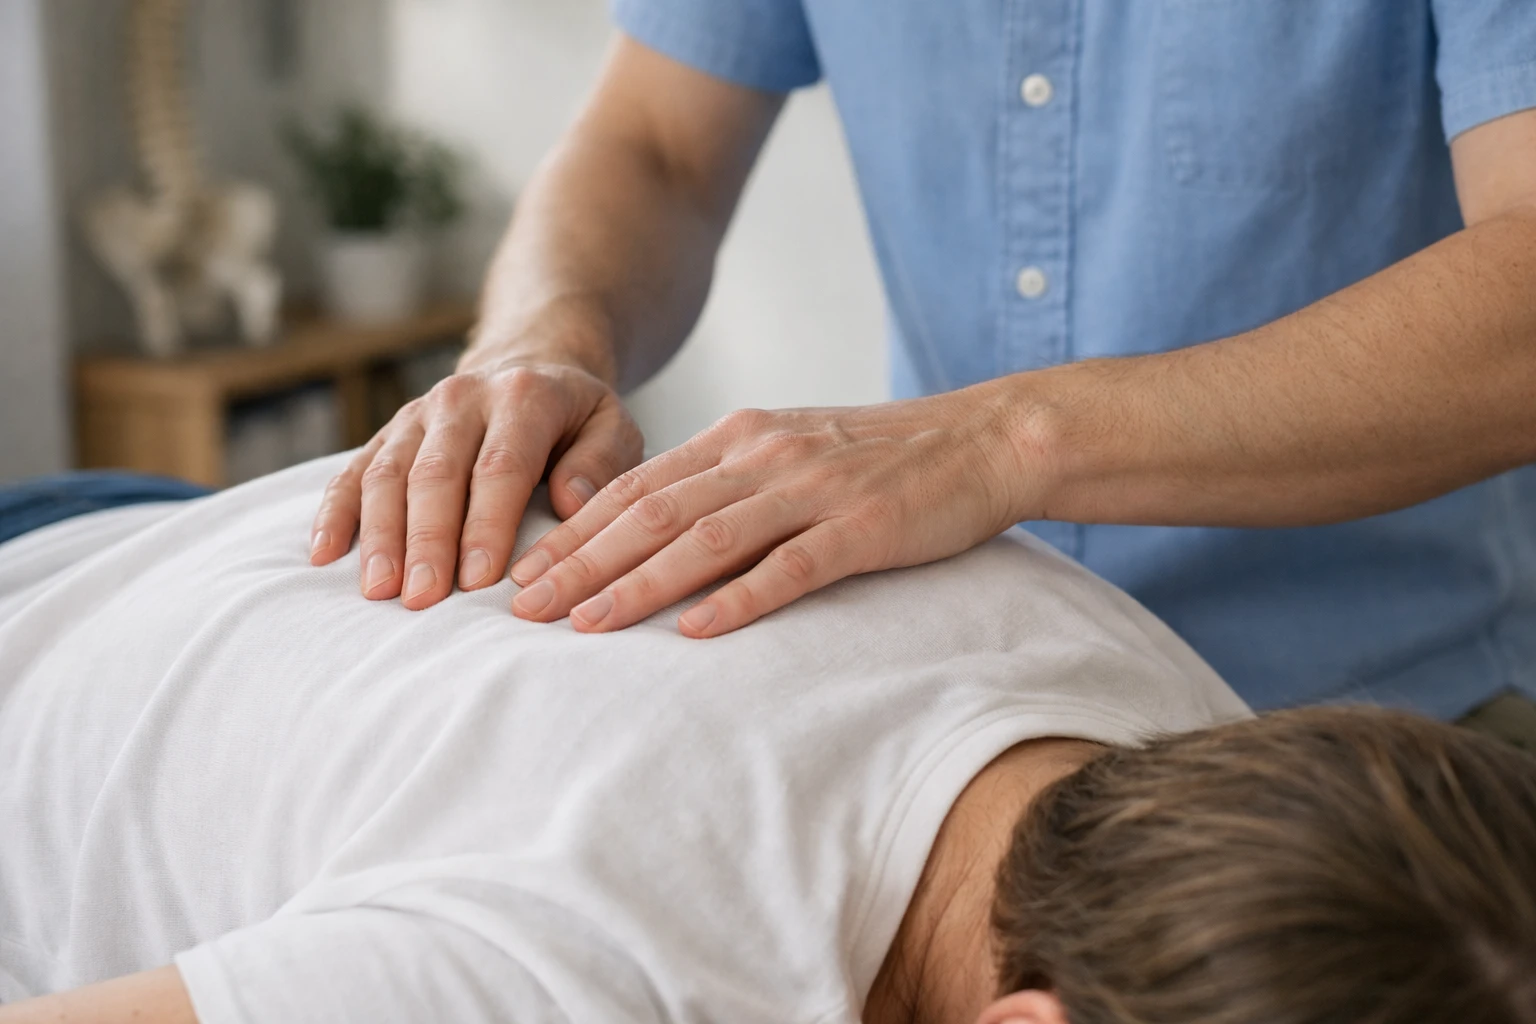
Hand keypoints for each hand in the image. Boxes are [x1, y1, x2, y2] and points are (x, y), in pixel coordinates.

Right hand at [309, 356, 643, 608]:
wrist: (530, 363)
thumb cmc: (578, 417)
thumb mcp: (614, 426)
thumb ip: (600, 463)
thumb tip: (571, 502)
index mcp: (523, 397)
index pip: (500, 466)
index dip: (486, 524)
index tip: (480, 580)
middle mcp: (462, 399)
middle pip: (436, 475)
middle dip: (427, 540)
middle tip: (423, 599)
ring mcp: (418, 416)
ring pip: (388, 474)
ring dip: (380, 535)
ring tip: (379, 590)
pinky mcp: (390, 434)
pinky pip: (353, 471)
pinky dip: (335, 512)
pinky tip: (323, 553)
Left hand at [506, 382, 1036, 636]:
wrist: (981, 438)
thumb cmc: (881, 457)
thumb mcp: (790, 450)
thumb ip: (726, 483)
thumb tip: (656, 532)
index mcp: (740, 437)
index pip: (636, 486)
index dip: (573, 531)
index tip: (521, 572)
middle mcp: (764, 457)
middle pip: (652, 512)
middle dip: (580, 561)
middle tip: (521, 608)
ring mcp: (812, 490)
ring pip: (706, 538)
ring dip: (638, 583)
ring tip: (584, 624)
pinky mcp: (862, 527)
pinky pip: (790, 566)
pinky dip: (738, 598)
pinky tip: (695, 630)